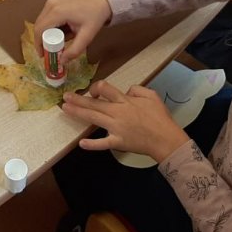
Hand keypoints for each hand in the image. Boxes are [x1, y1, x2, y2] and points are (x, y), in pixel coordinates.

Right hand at [33, 0, 111, 60]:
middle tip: (51, 51)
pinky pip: (46, 17)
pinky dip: (51, 27)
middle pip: (39, 26)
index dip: (38, 44)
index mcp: (57, 12)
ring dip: (47, 34)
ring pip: (41, 22)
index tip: (43, 55)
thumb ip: (74, 51)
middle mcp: (50, 4)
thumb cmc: (94, 17)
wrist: (101, 1)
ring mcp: (51, 1)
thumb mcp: (86, 36)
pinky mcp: (53, 2)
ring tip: (59, 42)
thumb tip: (61, 62)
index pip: (39, 30)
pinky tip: (62, 32)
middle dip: (42, 40)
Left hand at [62, 80, 191, 161]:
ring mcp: (116, 128)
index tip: (93, 90)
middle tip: (65, 97)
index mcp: (125, 101)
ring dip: (78, 114)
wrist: (166, 139)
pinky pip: (103, 143)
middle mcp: (118, 113)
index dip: (96, 87)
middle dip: (78, 99)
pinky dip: (92, 144)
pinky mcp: (118, 142)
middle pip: (94, 104)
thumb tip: (126, 91)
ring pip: (94, 119)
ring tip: (65, 109)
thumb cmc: (160, 117)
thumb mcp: (152, 96)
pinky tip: (81, 143)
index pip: (105, 89)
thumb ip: (137, 89)